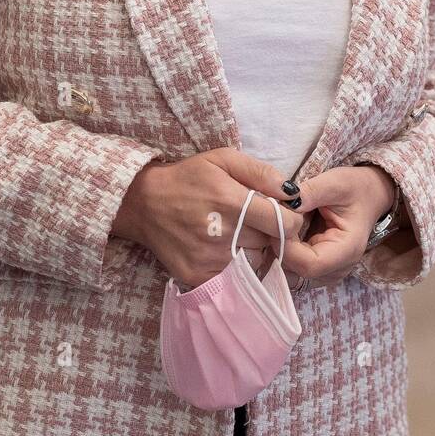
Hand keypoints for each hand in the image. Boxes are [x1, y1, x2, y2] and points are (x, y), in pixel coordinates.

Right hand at [113, 147, 308, 290]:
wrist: (143, 203)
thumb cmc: (187, 178)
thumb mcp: (222, 159)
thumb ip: (260, 172)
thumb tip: (291, 192)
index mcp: (231, 201)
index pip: (283, 223)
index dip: (290, 220)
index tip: (282, 215)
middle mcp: (222, 234)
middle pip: (270, 243)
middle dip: (269, 233)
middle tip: (252, 221)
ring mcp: (209, 259)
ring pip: (254, 260)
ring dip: (252, 249)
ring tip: (234, 233)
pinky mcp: (198, 276)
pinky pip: (234, 276)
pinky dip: (234, 264)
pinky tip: (221, 248)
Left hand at [277, 165, 397, 289]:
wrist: (368, 195)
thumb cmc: (354, 189)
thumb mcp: (335, 183)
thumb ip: (309, 193)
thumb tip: (282, 203)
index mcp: (347, 250)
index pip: (309, 264)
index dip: (285, 247)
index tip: (273, 222)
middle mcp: (337, 269)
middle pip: (296, 273)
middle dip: (277, 248)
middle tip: (267, 221)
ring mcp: (326, 273)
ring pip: (289, 274)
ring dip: (276, 251)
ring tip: (273, 224)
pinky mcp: (315, 269)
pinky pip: (290, 269)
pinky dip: (280, 252)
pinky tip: (278, 231)